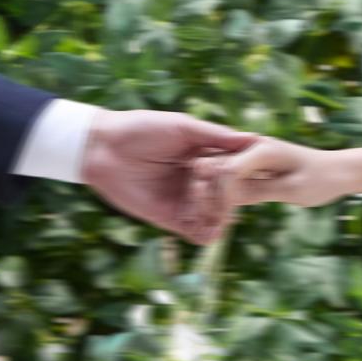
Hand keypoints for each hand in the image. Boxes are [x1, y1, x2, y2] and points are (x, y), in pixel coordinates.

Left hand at [81, 110, 258, 245]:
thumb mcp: (183, 127)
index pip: (235, 170)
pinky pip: (195, 233)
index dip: (247, 173)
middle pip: (228, 197)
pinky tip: (211, 223)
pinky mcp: (168, 218)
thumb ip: (217, 136)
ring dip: (222, 214)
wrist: (103, 147)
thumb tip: (254, 139)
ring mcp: (184, 201)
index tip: (258, 171)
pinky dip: (208, 232)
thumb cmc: (142, 129)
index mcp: (203, 157)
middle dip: (234, 196)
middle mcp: (196, 181)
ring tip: (215, 203)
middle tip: (229, 188)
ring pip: (215, 217)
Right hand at [195, 135, 350, 210]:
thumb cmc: (321, 179)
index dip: (219, 196)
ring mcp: (247, 158)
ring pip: (214, 175)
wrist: (337, 171)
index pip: (226, 170)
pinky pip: (227, 182)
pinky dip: (221, 199)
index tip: (222, 222)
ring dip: (209, 198)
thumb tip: (227, 197)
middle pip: (213, 168)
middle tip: (205, 225)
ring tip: (208, 225)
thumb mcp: (293, 189)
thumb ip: (260, 190)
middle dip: (206, 195)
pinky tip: (219, 219)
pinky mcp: (249, 169)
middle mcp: (249, 148)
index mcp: (260, 148)